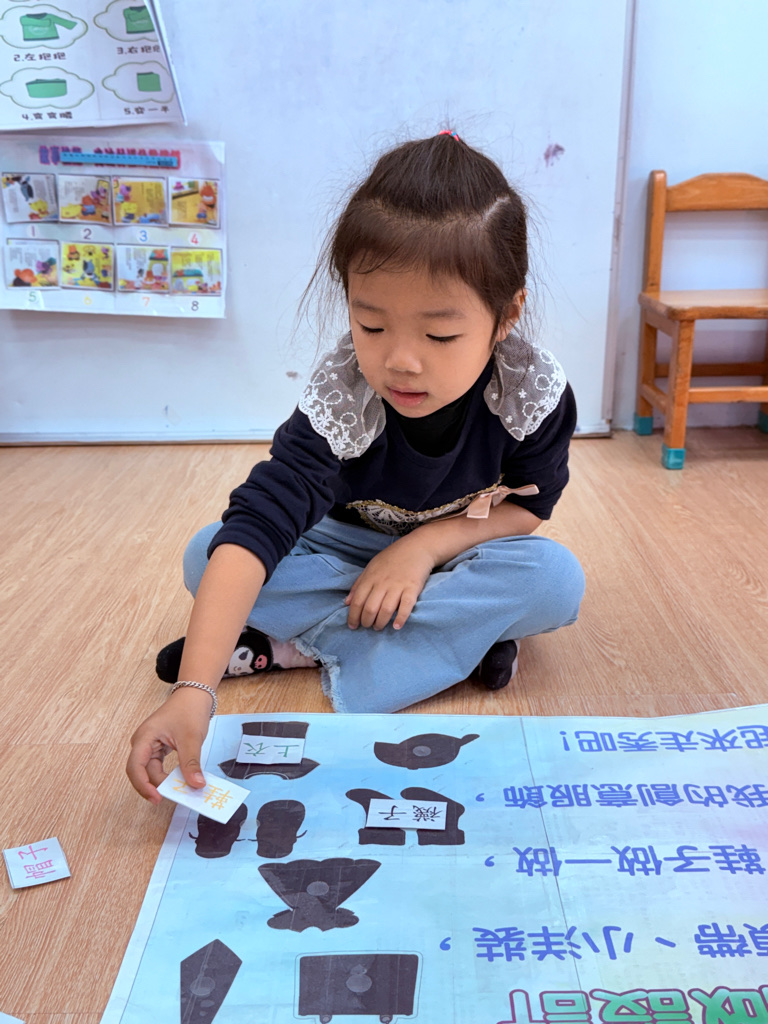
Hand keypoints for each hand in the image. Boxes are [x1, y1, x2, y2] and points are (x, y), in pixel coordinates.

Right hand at [126, 686, 212, 803]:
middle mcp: (142, 743)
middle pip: (141, 772)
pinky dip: (167, 775)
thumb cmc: (189, 710)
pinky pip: (158, 766)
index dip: (143, 785)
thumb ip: (191, 763)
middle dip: (154, 786)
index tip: (157, 798)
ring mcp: (149, 745)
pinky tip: (178, 781)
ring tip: (177, 791)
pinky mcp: (158, 748)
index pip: (135, 767)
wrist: (194, 696)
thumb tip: (195, 785)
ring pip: (150, 771)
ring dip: (162, 782)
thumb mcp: (191, 738)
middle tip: (172, 797)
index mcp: (144, 737)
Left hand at [345, 537, 435, 630]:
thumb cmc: (392, 558)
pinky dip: (400, 618)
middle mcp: (382, 583)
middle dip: (366, 621)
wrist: (417, 547)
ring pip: (386, 609)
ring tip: (379, 627)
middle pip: (370, 608)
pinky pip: (406, 606)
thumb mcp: (371, 567)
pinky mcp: (412, 588)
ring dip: (380, 622)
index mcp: (370, 577)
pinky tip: (396, 626)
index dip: (353, 616)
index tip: (353, 626)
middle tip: (367, 627)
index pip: (357, 601)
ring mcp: (398, 586)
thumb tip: (346, 602)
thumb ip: (358, 584)